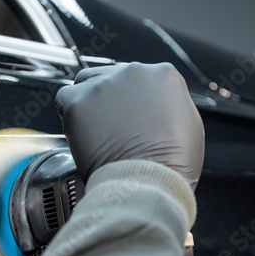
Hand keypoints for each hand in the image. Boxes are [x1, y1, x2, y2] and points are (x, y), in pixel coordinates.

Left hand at [54, 62, 204, 188]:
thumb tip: (158, 106)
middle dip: (110, 100)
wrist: (147, 183)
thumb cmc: (171, 166)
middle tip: (111, 128)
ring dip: (89, 103)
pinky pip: (65, 98)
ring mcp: (103, 85)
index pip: (140, 78)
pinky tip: (80, 132)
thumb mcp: (189, 126)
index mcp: (164, 75)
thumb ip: (171, 106)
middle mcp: (134, 72)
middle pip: (112, 77)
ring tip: (95, 131)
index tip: (129, 117)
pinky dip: (69, 114)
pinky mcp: (78, 100)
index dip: (132, 100)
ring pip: (86, 83)